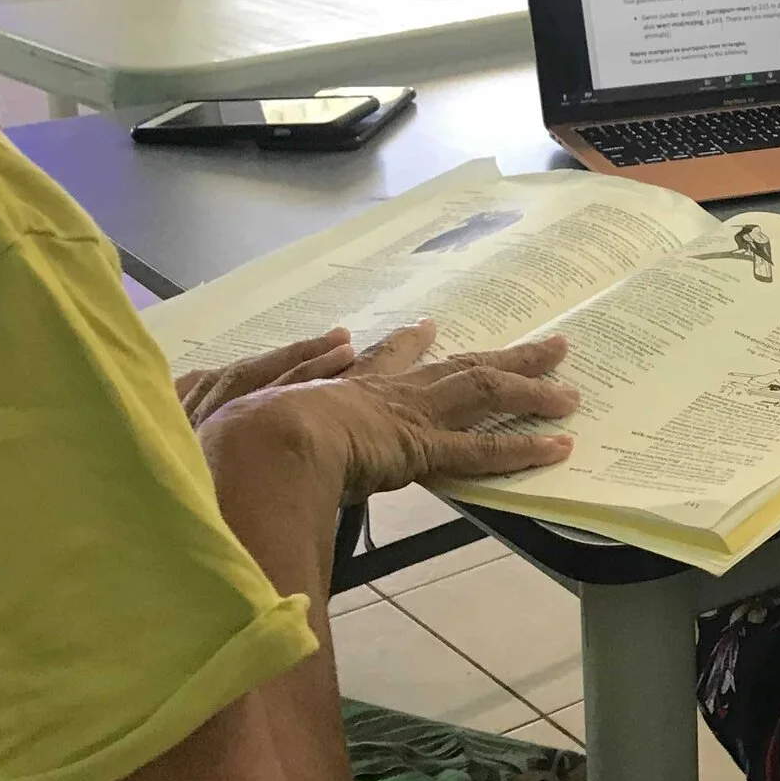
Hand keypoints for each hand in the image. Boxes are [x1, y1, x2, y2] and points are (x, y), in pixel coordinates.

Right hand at [206, 322, 580, 503]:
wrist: (251, 444)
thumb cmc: (227, 440)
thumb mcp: (212, 415)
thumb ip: (222, 398)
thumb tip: (209, 384)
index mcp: (332, 387)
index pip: (378, 362)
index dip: (404, 348)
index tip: (426, 331)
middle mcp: (379, 390)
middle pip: (450, 366)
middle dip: (499, 356)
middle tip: (545, 344)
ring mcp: (404, 414)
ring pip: (480, 391)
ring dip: (528, 388)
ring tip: (571, 386)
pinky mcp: (421, 448)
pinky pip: (482, 449)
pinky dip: (522, 447)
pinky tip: (559, 444)